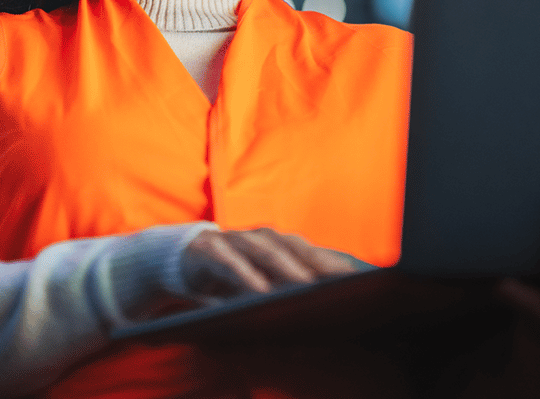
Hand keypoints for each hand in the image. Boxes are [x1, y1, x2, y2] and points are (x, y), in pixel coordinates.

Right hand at [181, 227, 357, 298]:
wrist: (180, 259)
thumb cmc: (229, 272)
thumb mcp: (258, 281)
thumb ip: (283, 286)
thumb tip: (320, 303)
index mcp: (275, 244)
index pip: (309, 250)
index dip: (332, 261)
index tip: (359, 275)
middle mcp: (259, 237)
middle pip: (293, 246)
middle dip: (318, 261)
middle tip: (341, 280)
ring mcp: (235, 240)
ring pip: (265, 250)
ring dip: (286, 266)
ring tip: (305, 284)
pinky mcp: (210, 249)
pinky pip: (230, 262)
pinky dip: (245, 274)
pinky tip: (259, 290)